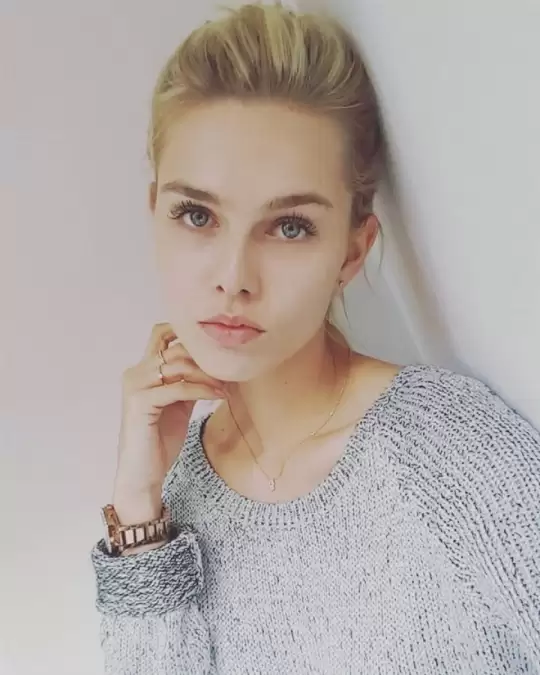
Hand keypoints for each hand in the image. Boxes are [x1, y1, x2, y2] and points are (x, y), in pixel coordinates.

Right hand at [112, 322, 226, 524]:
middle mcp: (135, 372)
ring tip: (226, 386)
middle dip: (206, 360)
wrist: (143, 473)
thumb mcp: (179, 403)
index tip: (217, 351)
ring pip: (178, 366)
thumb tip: (218, 364)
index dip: (189, 336)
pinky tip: (219, 396)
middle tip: (229, 371)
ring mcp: (135, 386)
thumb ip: (190, 381)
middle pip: (176, 349)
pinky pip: (178, 388)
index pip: (162, 333)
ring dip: (207, 375)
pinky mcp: (139, 402)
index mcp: (142, 369)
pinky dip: (202, 390)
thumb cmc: (160, 440)